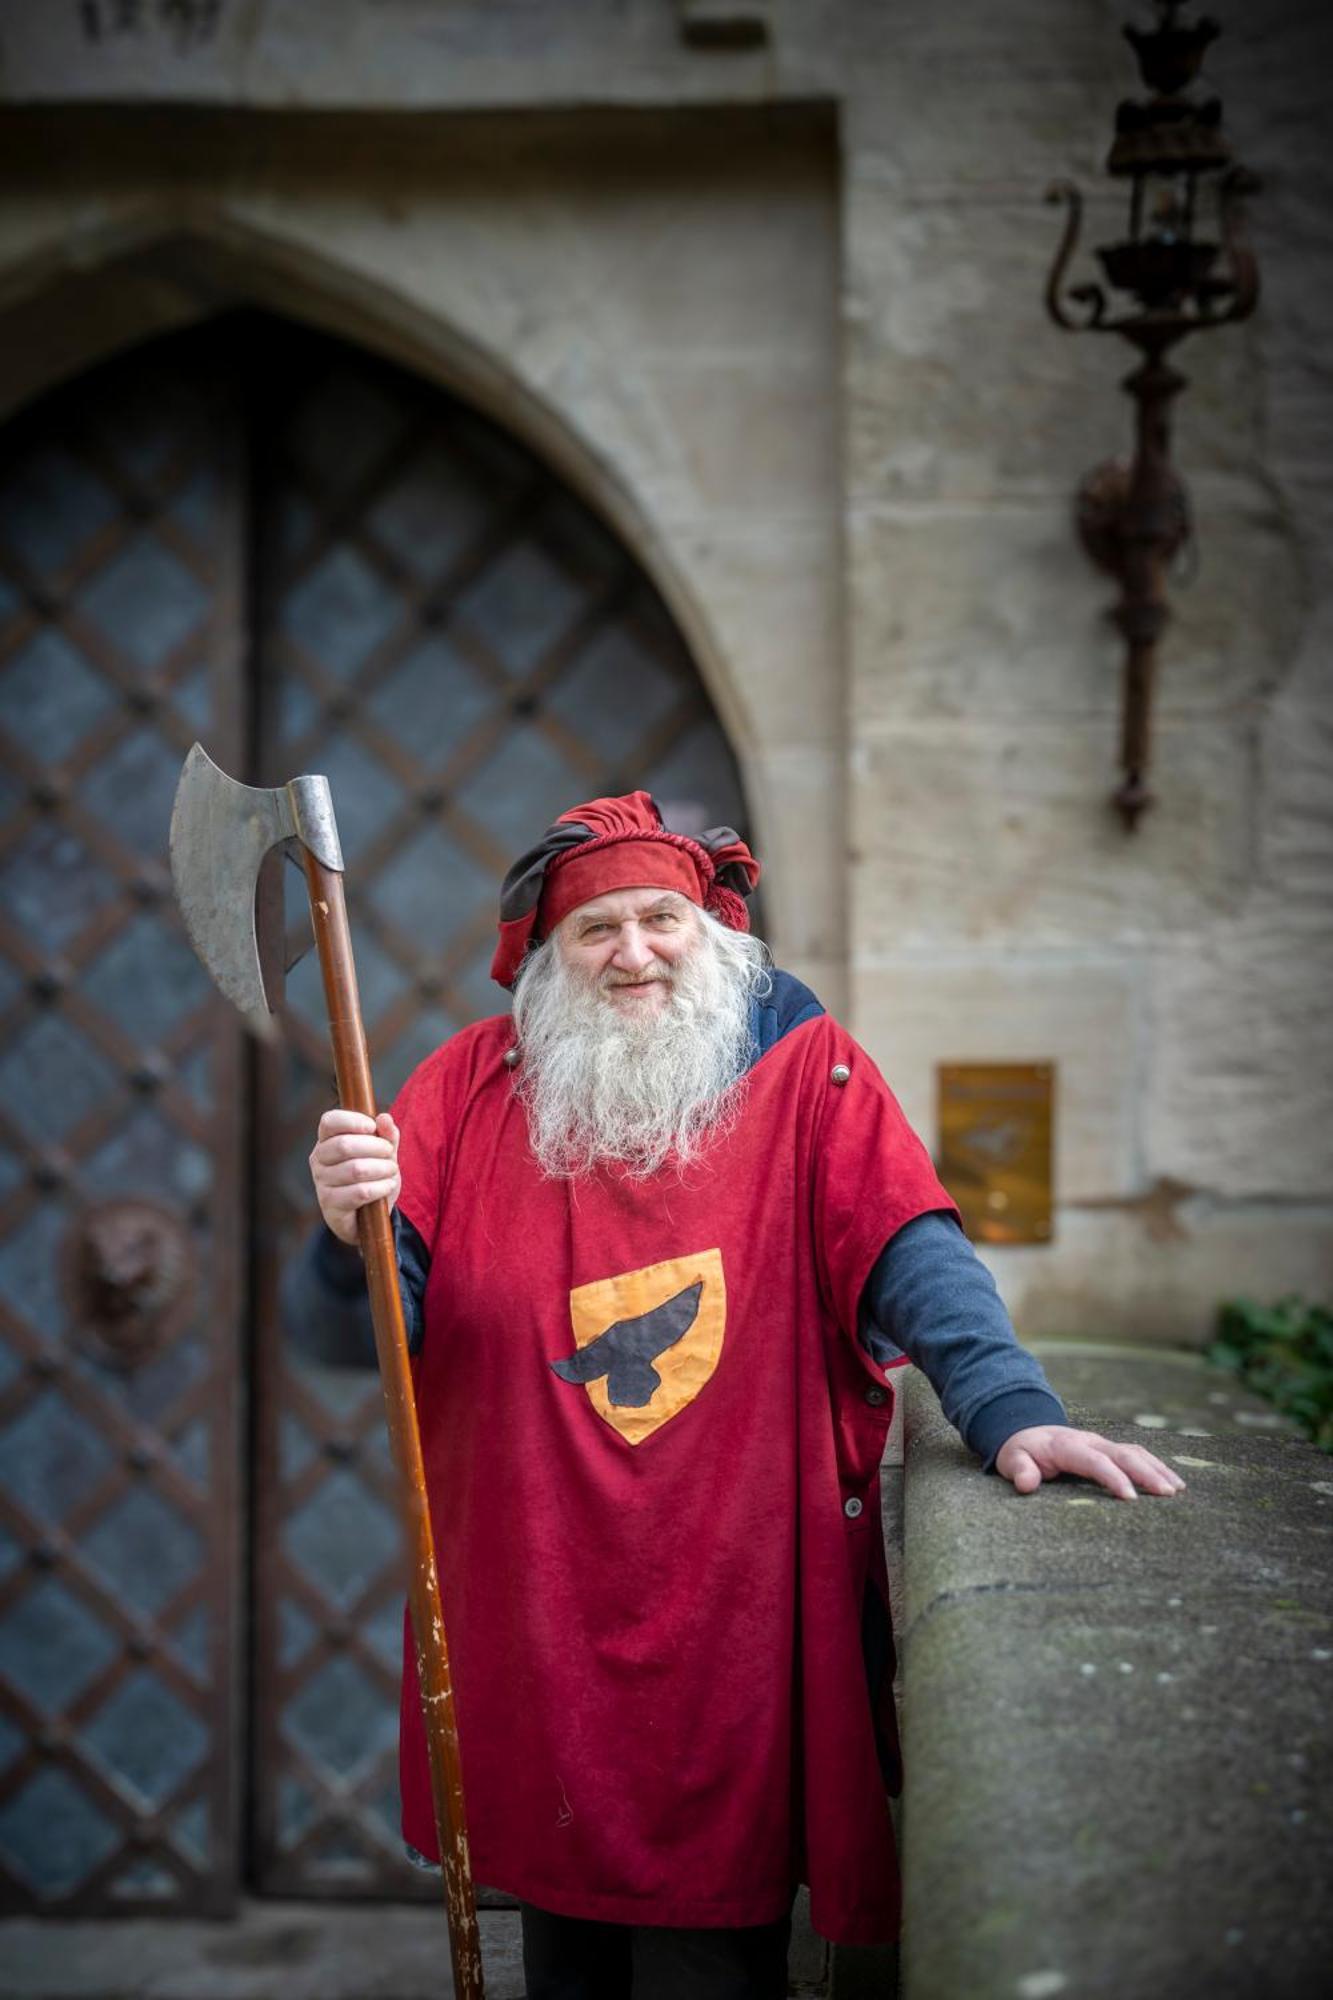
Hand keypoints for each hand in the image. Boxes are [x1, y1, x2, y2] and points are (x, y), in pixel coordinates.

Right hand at [309, 1109, 400, 1246]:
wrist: (368, 1217)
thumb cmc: (373, 1176)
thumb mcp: (383, 1154)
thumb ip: (387, 1136)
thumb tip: (384, 1118)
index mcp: (327, 1140)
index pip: (329, 1121)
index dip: (352, 1120)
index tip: (372, 1127)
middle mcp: (318, 1160)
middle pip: (344, 1145)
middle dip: (375, 1147)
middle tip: (389, 1153)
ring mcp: (322, 1183)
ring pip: (355, 1169)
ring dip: (382, 1168)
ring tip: (391, 1171)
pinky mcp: (331, 1205)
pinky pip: (360, 1192)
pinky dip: (381, 1187)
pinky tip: (387, 1186)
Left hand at [995, 1425, 1185, 1500]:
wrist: (1026, 1431)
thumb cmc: (1021, 1451)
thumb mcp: (1011, 1459)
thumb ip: (1019, 1470)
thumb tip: (1026, 1484)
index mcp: (1067, 1446)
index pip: (1094, 1461)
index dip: (1113, 1477)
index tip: (1130, 1498)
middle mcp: (1090, 1441)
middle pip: (1123, 1454)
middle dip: (1146, 1473)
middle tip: (1167, 1494)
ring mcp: (1102, 1444)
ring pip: (1135, 1452)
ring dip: (1157, 1468)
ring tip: (1178, 1490)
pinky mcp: (1110, 1450)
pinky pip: (1137, 1454)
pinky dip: (1156, 1465)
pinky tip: (1173, 1481)